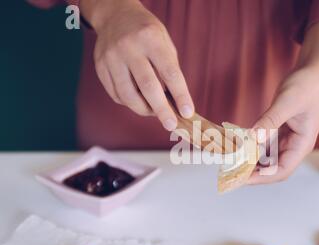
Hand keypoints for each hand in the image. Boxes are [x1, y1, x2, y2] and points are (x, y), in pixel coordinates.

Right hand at [81, 0, 193, 130]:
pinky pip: (116, 94)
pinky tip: (138, 102)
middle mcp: (129, 47)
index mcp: (151, 38)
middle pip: (148, 87)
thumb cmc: (146, 33)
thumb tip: (175, 104)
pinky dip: (129, 103)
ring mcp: (111, 57)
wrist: (115, 15)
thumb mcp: (164, 42)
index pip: (170, 72)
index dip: (180, 95)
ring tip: (155, 113)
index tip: (188, 112)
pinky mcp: (100, 67)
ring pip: (128, 95)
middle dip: (162, 110)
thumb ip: (170, 70)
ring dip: (144, 110)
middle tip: (171, 124)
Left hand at [247, 20, 318, 183]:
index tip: (242, 178)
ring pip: (267, 157)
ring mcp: (287, 138)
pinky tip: (238, 145)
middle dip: (253, 171)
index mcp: (302, 144)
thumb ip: (270, 121)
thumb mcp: (287, 102)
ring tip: (231, 160)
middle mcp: (295, 145)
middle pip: (272, 167)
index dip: (262, 177)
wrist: (314, 70)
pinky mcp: (280, 129)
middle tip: (231, 171)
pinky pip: (264, 143)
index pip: (281, 170)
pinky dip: (252, 145)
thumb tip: (253, 138)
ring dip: (251, 160)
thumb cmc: (308, 85)